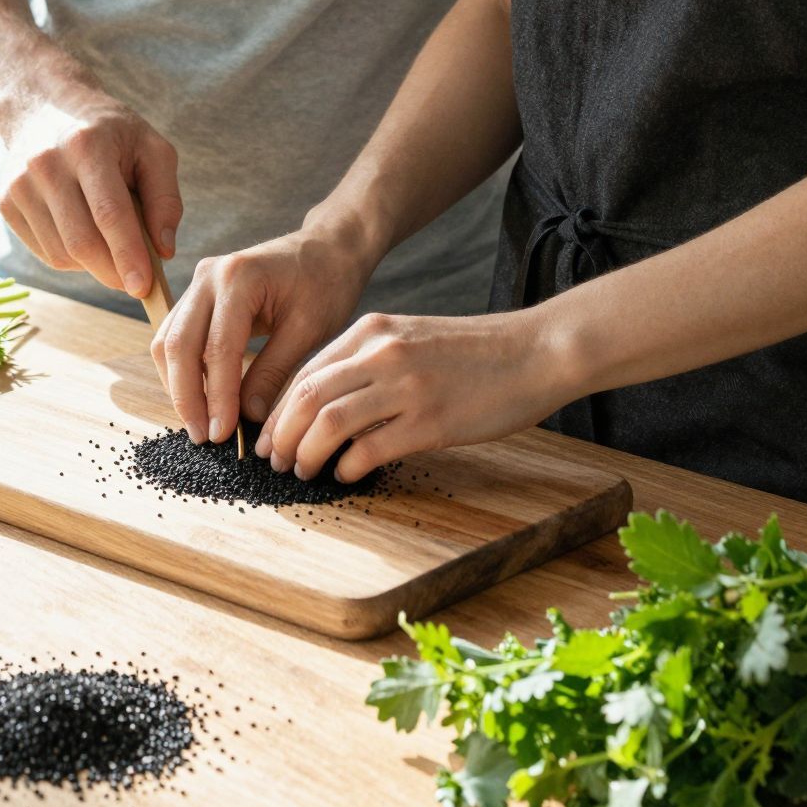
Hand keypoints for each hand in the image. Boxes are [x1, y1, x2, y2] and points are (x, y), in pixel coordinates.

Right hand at [0, 91, 180, 299]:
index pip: (109, 213)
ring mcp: (20, 185)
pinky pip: (44, 252)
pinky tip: (85, 235)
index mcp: (88, 146)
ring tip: (112, 245)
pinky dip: (71, 257)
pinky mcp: (5, 203)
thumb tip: (163, 250)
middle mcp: (46, 164)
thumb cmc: (108, 131)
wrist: (43, 107)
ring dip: (94, 266)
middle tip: (136, 282)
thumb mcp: (151, 147)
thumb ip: (165, 197)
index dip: (127, 255)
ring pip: (61, 253)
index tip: (143, 287)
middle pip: (81, 241)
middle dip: (113, 272)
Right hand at [152, 228, 368, 445]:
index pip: (216, 349)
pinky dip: (185, 370)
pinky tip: (204, 398)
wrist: (328, 247)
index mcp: (239, 278)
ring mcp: (199, 282)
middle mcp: (209, 276)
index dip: (217, 397)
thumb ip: (274, 372)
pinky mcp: (199, 294)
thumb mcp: (309, 329)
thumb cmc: (326, 282)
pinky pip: (178, 336)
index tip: (223, 435)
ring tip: (202, 424)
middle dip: (186, 397)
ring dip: (179, 386)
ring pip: (168, 342)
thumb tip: (247, 418)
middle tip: (204, 437)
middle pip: (177, 345)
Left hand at [255, 309, 569, 483]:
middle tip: (275, 461)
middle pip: (307, 397)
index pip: (306, 372)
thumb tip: (328, 405)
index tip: (270, 436)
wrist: (535, 352)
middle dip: (282, 435)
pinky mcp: (430, 421)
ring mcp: (406, 386)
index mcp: (373, 331)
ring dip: (306, 453)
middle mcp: (382, 352)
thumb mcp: (412, 338)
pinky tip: (347, 475)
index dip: (280, 410)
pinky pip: (369, 449)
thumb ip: (370, 362)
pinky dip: (347, 467)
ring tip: (302, 471)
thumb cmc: (476, 353)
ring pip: (329, 423)